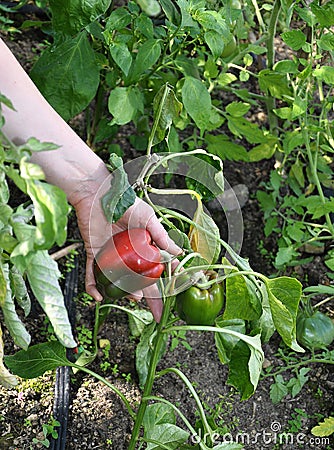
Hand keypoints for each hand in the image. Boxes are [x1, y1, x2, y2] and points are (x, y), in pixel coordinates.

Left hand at [72, 173, 180, 320]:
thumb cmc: (125, 202)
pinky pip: (92, 273)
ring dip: (125, 293)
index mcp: (143, 247)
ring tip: (133, 297)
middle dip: (150, 300)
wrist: (99, 194)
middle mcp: (128, 255)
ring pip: (118, 282)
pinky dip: (93, 286)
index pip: (157, 270)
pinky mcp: (94, 253)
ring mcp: (111, 256)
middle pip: (140, 282)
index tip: (174, 296)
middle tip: (156, 315)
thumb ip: (162, 237)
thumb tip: (179, 253)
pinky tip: (98, 296)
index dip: (167, 284)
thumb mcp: (148, 219)